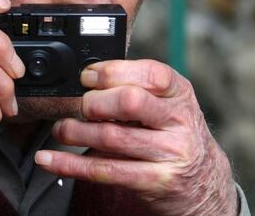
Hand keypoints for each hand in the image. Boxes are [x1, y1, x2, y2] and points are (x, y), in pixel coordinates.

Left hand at [35, 60, 236, 215]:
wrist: (204, 182)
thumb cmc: (177, 135)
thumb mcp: (170, 104)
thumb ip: (139, 89)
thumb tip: (90, 79)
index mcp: (180, 93)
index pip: (150, 73)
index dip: (112, 72)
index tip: (87, 76)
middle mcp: (179, 121)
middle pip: (130, 102)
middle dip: (94, 102)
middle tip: (79, 106)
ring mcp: (170, 153)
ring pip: (112, 137)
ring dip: (76, 132)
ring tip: (60, 130)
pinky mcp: (155, 181)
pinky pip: (105, 171)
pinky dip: (70, 165)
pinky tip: (50, 160)